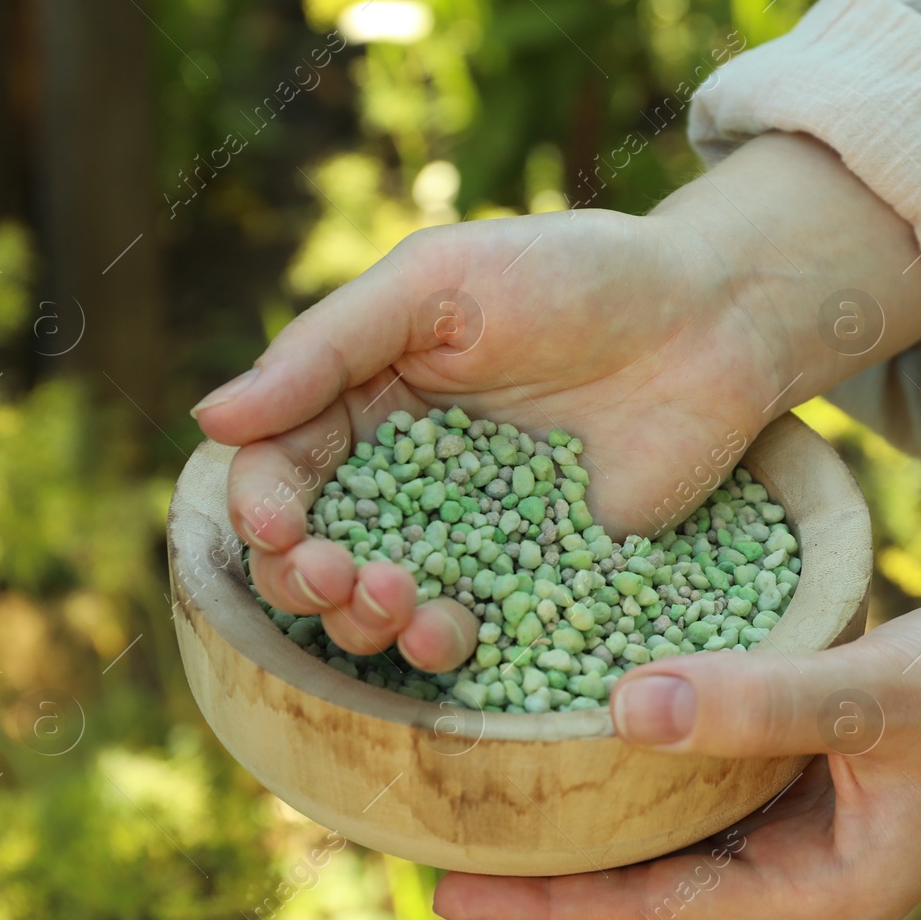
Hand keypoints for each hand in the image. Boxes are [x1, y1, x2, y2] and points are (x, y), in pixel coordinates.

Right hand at [192, 133, 920, 665]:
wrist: (710, 319)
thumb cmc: (573, 275)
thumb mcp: (437, 282)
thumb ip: (327, 348)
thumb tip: (210, 420)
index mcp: (365, 398)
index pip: (281, 468)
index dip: (265, 508)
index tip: (279, 530)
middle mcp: (405, 474)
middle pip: (317, 553)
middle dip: (310, 579)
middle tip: (343, 578)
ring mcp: (470, 531)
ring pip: (383, 603)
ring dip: (367, 622)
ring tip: (400, 602)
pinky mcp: (538, 573)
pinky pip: (474, 626)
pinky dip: (446, 644)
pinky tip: (453, 634)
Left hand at [432, 563, 920, 919]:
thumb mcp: (883, 697)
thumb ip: (757, 702)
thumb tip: (623, 707)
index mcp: (827, 885)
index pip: (660, 910)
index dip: (552, 903)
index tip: (447, 889)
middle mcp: (812, 856)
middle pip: (657, 871)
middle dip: (558, 856)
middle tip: (442, 822)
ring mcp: (818, 801)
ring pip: (683, 810)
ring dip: (601, 790)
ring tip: (497, 764)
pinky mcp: (824, 744)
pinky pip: (719, 751)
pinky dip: (662, 731)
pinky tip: (601, 696)